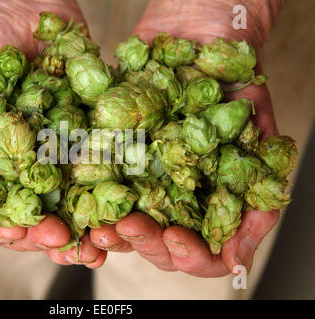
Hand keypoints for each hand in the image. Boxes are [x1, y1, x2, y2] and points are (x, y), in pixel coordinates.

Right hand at [0, 0, 105, 267]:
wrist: (16, 5)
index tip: (13, 228)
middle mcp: (18, 169)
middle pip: (29, 219)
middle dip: (44, 235)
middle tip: (61, 238)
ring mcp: (52, 155)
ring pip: (67, 206)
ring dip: (82, 227)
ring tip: (96, 238)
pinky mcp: (83, 137)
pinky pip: (98, 170)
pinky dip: (110, 190)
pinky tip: (120, 204)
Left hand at [90, 0, 282, 275]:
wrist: (196, 39)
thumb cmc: (233, 86)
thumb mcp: (260, 140)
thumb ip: (258, 200)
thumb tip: (238, 262)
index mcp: (206, 204)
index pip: (198, 254)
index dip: (186, 255)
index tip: (173, 236)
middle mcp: (171, 198)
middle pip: (154, 243)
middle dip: (140, 241)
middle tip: (126, 226)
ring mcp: (139, 180)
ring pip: (120, 222)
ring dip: (107, 230)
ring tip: (95, 225)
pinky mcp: (111, 157)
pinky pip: (93, 185)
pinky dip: (84, 199)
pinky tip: (76, 200)